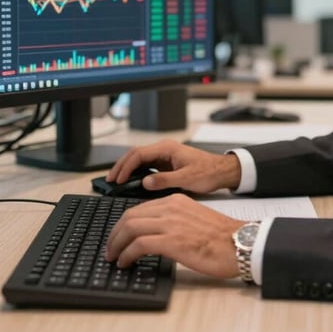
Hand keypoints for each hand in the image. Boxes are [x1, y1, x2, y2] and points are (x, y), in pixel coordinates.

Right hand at [106, 139, 241, 193]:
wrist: (222, 171)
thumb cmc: (209, 172)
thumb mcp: (187, 178)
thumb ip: (165, 180)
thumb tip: (145, 183)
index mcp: (167, 149)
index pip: (139, 154)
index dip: (126, 166)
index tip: (118, 179)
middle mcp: (164, 149)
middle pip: (135, 154)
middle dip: (121, 166)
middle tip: (110, 180)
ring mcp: (165, 156)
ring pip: (139, 159)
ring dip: (127, 168)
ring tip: (116, 181)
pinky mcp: (166, 163)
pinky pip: (146, 165)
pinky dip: (136, 172)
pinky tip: (130, 181)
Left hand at [106, 193, 244, 277]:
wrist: (240, 243)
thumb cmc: (221, 238)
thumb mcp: (193, 219)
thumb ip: (174, 221)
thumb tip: (154, 236)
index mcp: (175, 200)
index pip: (139, 209)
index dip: (123, 225)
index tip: (118, 237)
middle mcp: (170, 207)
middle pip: (129, 216)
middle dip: (115, 234)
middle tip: (110, 249)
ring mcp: (171, 223)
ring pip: (130, 227)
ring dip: (117, 244)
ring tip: (114, 258)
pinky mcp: (172, 240)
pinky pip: (139, 244)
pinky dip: (127, 254)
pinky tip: (126, 263)